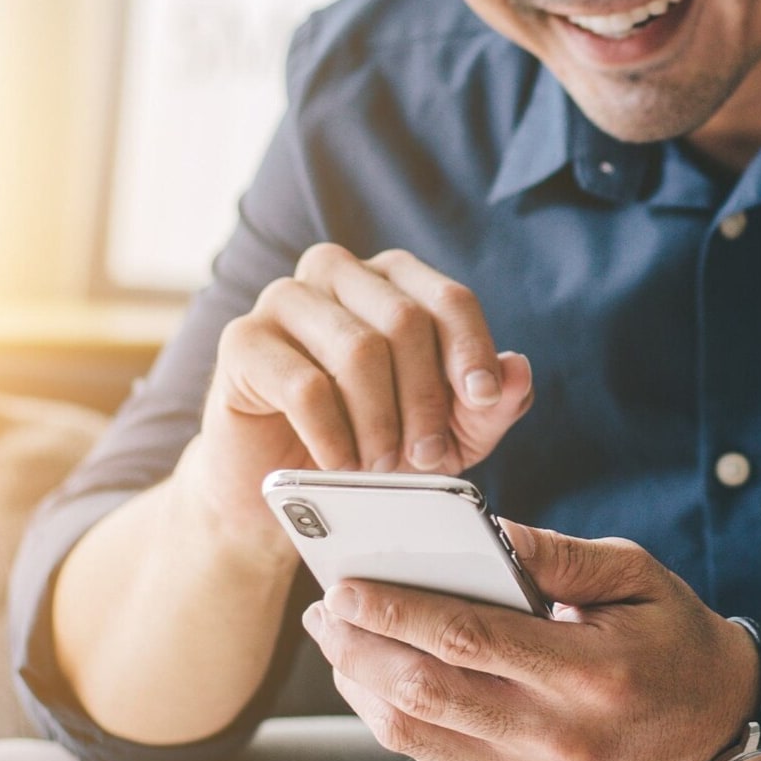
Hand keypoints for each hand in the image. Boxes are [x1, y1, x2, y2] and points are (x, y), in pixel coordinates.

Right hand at [180, 244, 535, 555]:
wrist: (278, 487)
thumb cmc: (368, 445)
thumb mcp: (445, 435)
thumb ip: (487, 406)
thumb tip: (518, 371)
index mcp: (391, 279)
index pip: (447, 299)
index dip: (471, 351)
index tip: (481, 402)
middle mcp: (337, 273)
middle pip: (404, 321)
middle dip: (425, 400)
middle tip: (425, 457)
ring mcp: (284, 300)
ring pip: (358, 350)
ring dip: (380, 423)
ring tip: (380, 466)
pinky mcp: (242, 340)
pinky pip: (305, 385)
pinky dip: (333, 436)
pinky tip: (339, 465)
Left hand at [302, 522, 760, 760]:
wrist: (722, 731)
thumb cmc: (674, 637)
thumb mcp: (636, 576)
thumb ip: (557, 555)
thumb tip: (483, 531)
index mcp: (590, 674)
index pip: (467, 639)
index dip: (396, 611)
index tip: (345, 584)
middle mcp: (557, 736)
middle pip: (426, 691)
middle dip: (360, 646)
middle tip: (325, 607)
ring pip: (417, 734)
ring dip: (361, 684)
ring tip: (335, 638)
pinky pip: (434, 756)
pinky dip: (390, 715)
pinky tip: (371, 677)